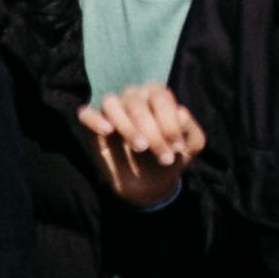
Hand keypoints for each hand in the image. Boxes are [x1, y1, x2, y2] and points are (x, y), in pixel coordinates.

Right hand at [79, 82, 206, 208]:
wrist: (152, 183)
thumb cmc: (172, 154)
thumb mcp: (192, 144)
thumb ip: (191, 128)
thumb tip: (180, 113)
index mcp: (158, 94)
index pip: (161, 97)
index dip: (170, 122)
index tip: (177, 148)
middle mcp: (133, 96)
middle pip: (138, 103)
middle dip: (152, 132)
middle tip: (163, 157)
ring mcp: (112, 110)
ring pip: (112, 103)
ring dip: (127, 126)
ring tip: (141, 148)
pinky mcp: (92, 126)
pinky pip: (85, 113)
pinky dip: (94, 119)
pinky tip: (108, 131)